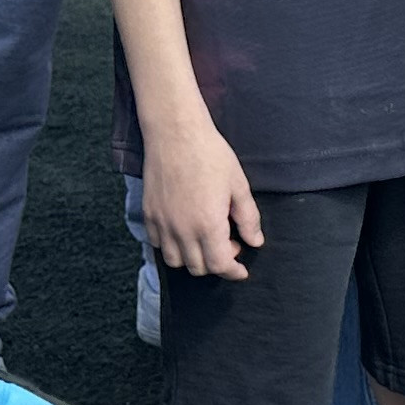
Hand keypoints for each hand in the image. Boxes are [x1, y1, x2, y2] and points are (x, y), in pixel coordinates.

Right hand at [141, 114, 262, 279]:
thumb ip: (248, 218)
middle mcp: (182, 229)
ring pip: (175, 260)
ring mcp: (162, 223)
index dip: (234, 271)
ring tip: (205, 239)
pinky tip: (184, 232)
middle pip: (198, 268)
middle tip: (228, 244)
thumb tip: (256, 241)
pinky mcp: (149, 214)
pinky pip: (157, 244)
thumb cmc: (210, 155)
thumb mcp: (238, 185)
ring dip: (193, 258)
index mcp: (208, 224)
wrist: (176, 133)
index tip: (241, 270)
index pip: (220, 265)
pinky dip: (171, 247)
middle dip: (216, 264)